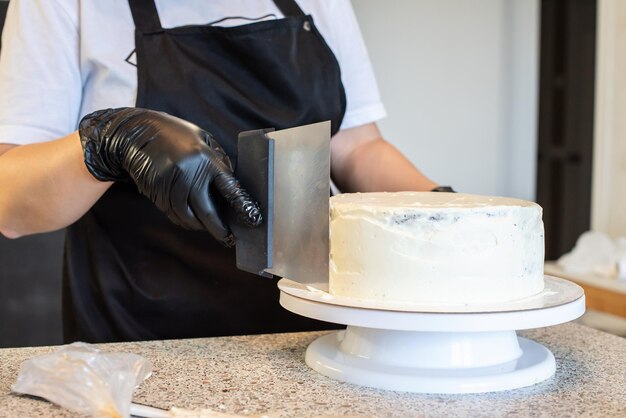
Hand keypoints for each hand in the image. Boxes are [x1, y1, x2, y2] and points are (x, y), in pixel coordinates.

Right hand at [78, 107, 260, 244]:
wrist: (139, 133)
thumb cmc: (178, 136)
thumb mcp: (204, 141)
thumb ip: (218, 164)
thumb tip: (233, 191)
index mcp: (205, 158)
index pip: (229, 188)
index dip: (242, 206)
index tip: (253, 220)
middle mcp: (188, 174)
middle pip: (207, 212)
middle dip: (220, 229)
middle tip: (230, 238)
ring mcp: (170, 185)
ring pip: (190, 218)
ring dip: (202, 228)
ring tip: (212, 229)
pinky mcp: (157, 194)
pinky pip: (175, 215)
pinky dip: (186, 222)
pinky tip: (194, 222)